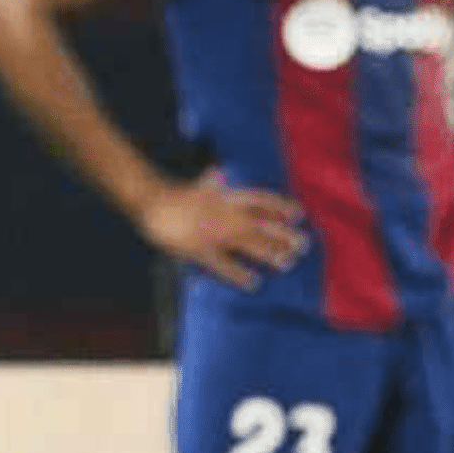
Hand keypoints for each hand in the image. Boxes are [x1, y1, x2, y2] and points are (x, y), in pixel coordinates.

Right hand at [137, 169, 304, 289]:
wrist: (151, 203)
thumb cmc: (173, 196)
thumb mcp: (196, 186)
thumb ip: (211, 181)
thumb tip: (217, 170)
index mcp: (225, 198)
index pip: (259, 200)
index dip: (280, 207)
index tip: (298, 214)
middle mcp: (225, 214)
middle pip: (261, 225)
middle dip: (282, 235)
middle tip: (302, 245)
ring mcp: (213, 233)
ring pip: (248, 243)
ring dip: (269, 253)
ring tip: (287, 262)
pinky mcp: (200, 249)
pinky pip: (223, 264)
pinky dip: (239, 274)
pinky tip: (254, 282)